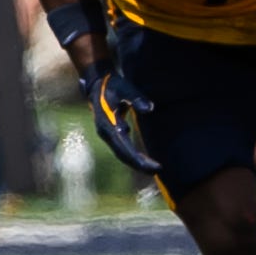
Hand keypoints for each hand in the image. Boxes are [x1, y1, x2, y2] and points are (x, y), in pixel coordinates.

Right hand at [80, 58, 161, 172]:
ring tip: (154, 168)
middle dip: (140, 164)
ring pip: (122, 153)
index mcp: (108, 126)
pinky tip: (144, 159)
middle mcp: (106, 133)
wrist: (97, 84)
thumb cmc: (112, 85)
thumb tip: (150, 108)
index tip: (154, 166)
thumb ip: (136, 97)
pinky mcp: (112, 133)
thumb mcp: (124, 87)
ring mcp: (108, 134)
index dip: (139, 159)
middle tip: (158, 170)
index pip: (124, 148)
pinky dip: (133, 155)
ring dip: (137, 162)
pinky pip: (123, 148)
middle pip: (123, 155)